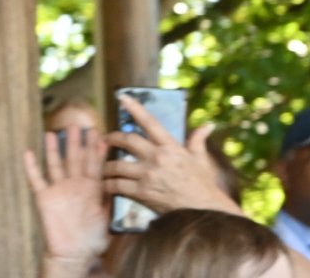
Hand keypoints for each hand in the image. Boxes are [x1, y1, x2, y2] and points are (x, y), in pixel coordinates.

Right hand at [23, 125, 108, 276]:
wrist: (74, 255)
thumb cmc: (92, 240)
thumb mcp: (107, 219)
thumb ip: (110, 200)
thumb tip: (117, 182)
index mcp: (91, 189)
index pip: (94, 165)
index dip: (96, 151)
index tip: (100, 135)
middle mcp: (74, 185)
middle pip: (75, 160)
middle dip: (77, 143)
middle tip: (78, 125)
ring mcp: (58, 190)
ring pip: (56, 164)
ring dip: (54, 149)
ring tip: (53, 132)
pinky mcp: (44, 198)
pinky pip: (36, 180)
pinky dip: (31, 167)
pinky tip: (28, 153)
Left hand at [101, 96, 237, 215]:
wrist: (204, 212)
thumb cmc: (203, 185)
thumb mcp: (201, 160)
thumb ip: (198, 140)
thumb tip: (208, 125)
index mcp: (170, 146)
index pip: (149, 122)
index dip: (134, 108)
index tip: (122, 97)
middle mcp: (157, 157)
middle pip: (127, 141)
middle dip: (113, 138)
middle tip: (104, 139)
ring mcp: (148, 175)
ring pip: (118, 165)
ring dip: (106, 165)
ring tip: (101, 167)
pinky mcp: (142, 193)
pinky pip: (118, 186)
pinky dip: (109, 185)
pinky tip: (105, 185)